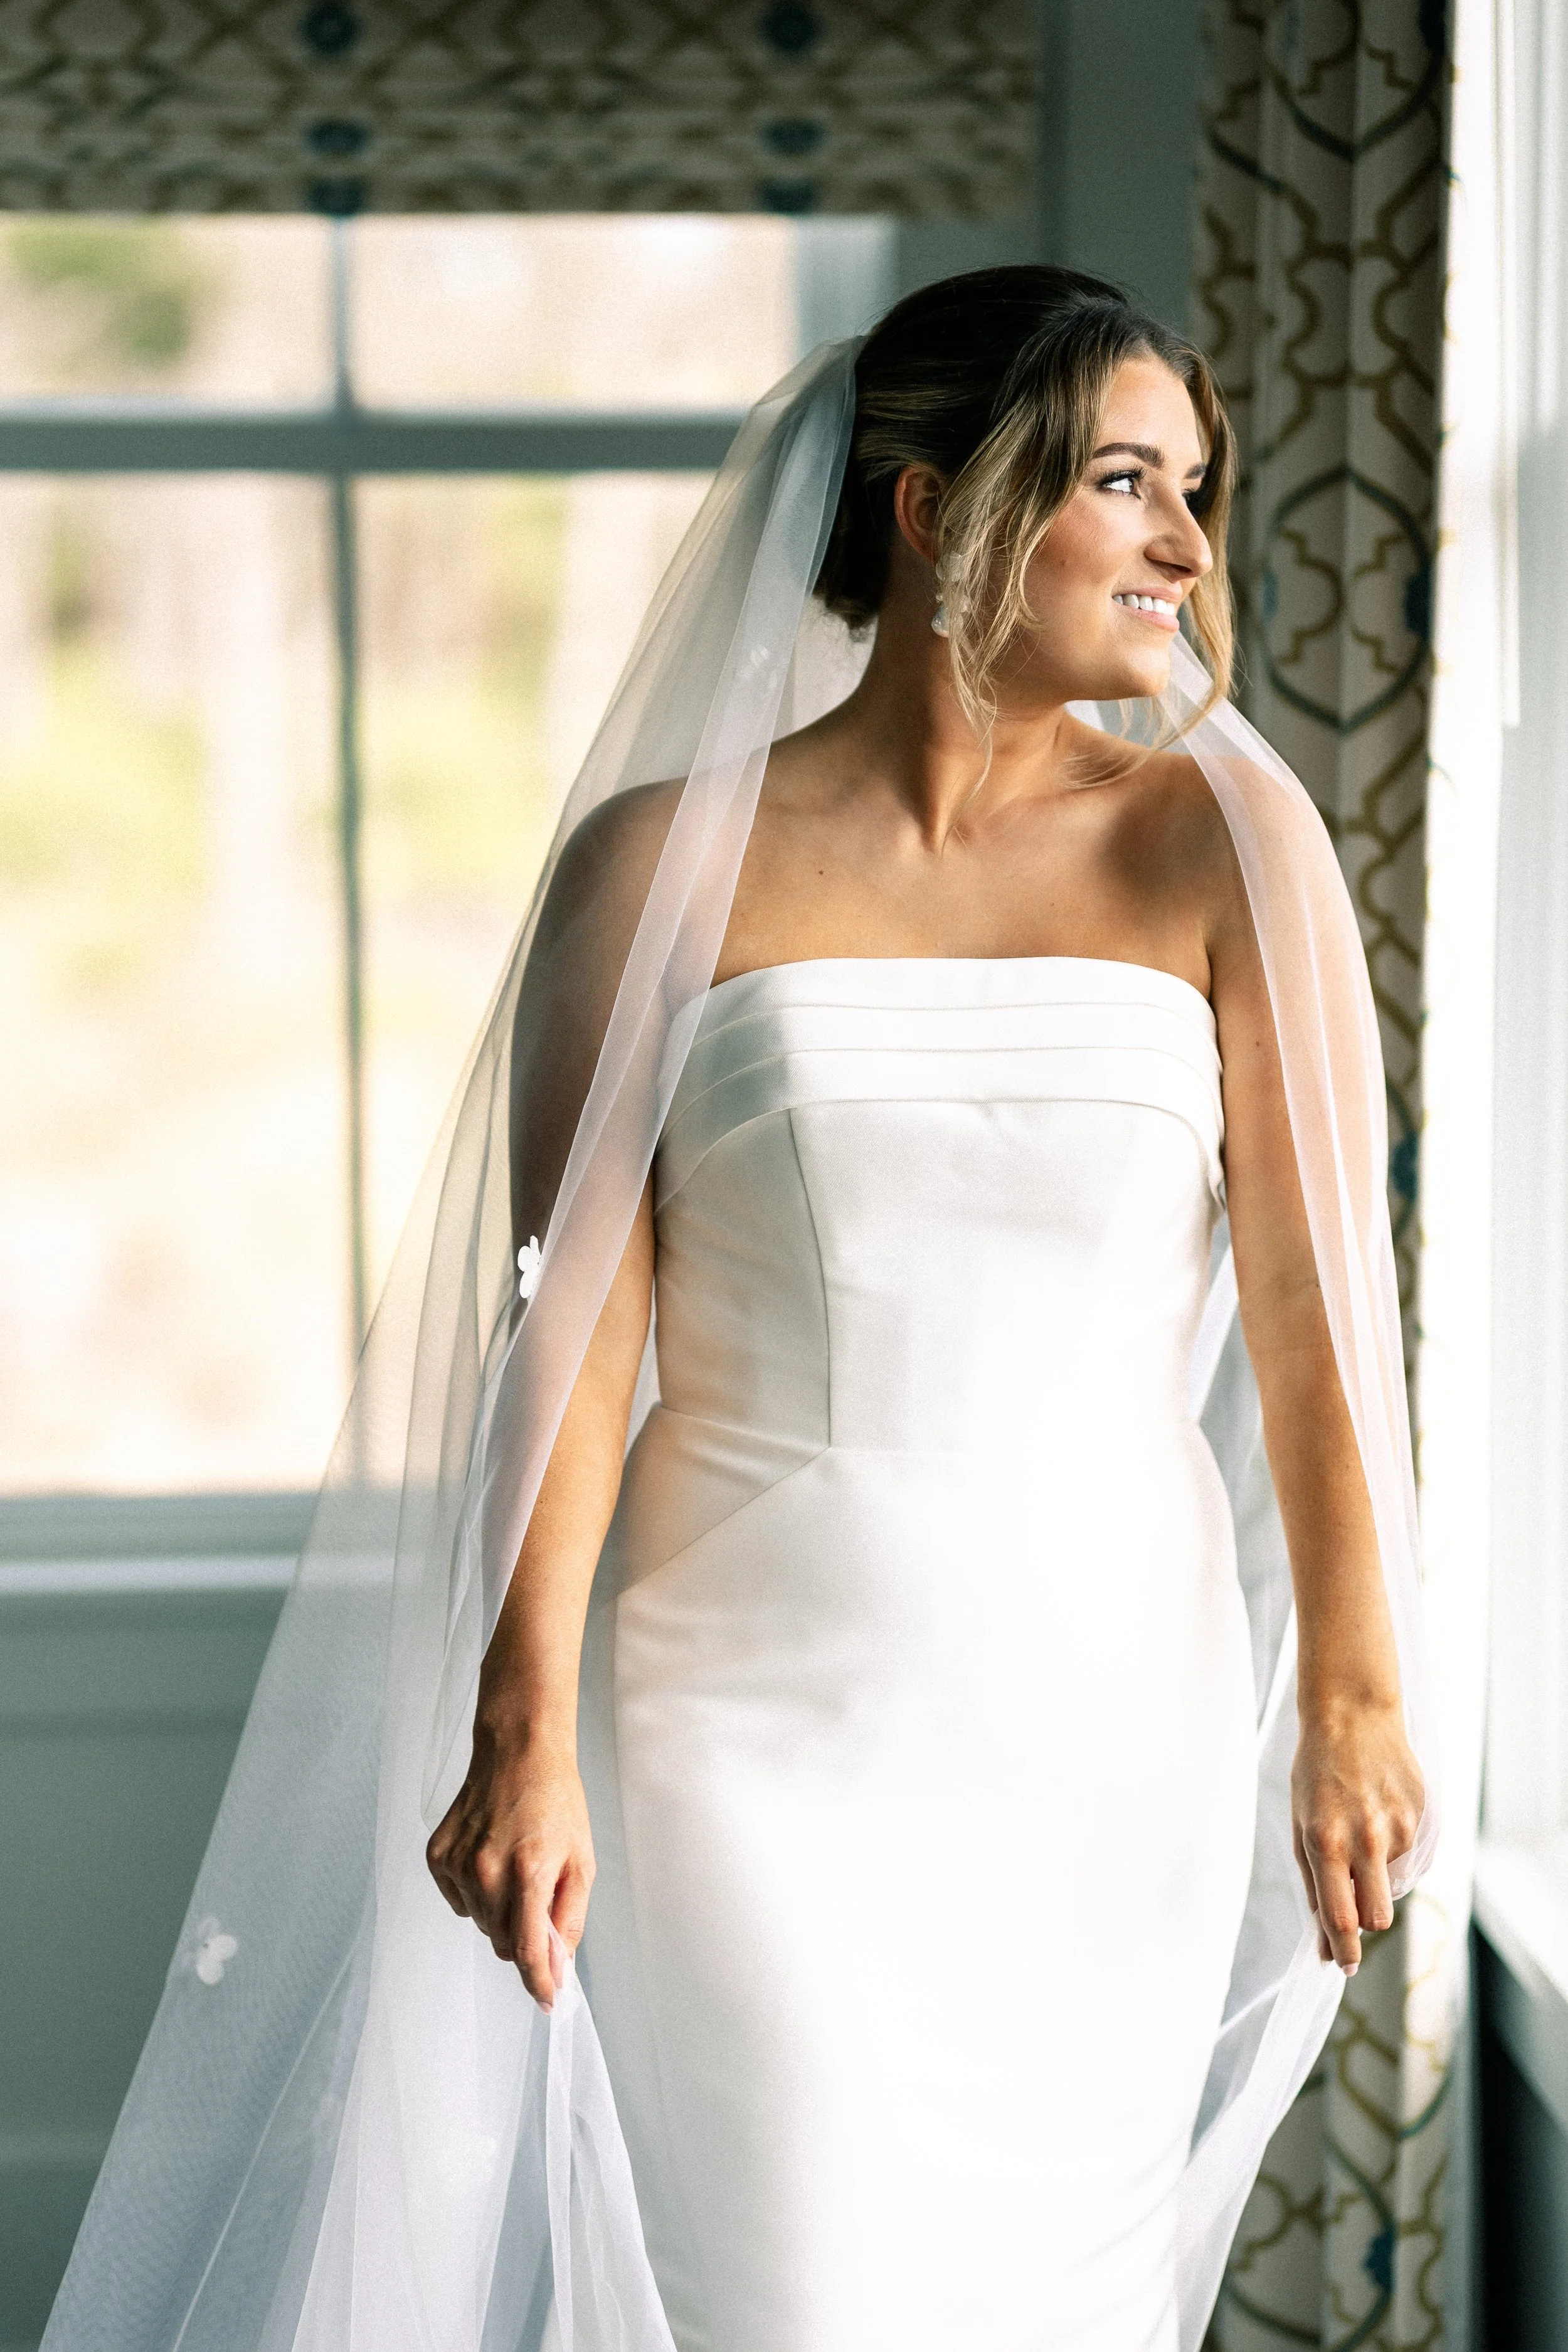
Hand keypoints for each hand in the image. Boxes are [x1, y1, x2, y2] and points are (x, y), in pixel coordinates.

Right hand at [426, 1730, 594, 2010]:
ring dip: (499, 1913)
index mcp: (528, 1871)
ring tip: (515, 1869)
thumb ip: (570, 1917)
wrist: (517, 1752)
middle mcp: (486, 1871)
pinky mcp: (437, 1857)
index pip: (525, 1950)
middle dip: (522, 1939)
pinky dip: (475, 1894)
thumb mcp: (581, 1860)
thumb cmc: (556, 1802)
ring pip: (479, 1924)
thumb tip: (559, 1964)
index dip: (538, 1983)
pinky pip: (458, 1901)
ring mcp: (457, 1864)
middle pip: (501, 1943)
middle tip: (539, 1904)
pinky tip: (490, 1860)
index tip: (548, 2003)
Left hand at [1290, 1700, 1423, 1973]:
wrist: (1353, 1717)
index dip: (1344, 1951)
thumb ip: (1314, 1885)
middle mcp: (1365, 1840)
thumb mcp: (1300, 1825)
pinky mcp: (1420, 1818)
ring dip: (1376, 1872)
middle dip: (1366, 1921)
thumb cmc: (1316, 1774)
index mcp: (1326, 1842)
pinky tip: (1377, 1810)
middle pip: (1378, 1917)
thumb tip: (1323, 1942)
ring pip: (1391, 1884)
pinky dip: (1391, 1844)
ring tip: (1359, 1827)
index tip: (1343, 1968)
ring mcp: (1397, 1829)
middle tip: (1353, 1899)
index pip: (1342, 1918)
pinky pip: (1405, 1854)